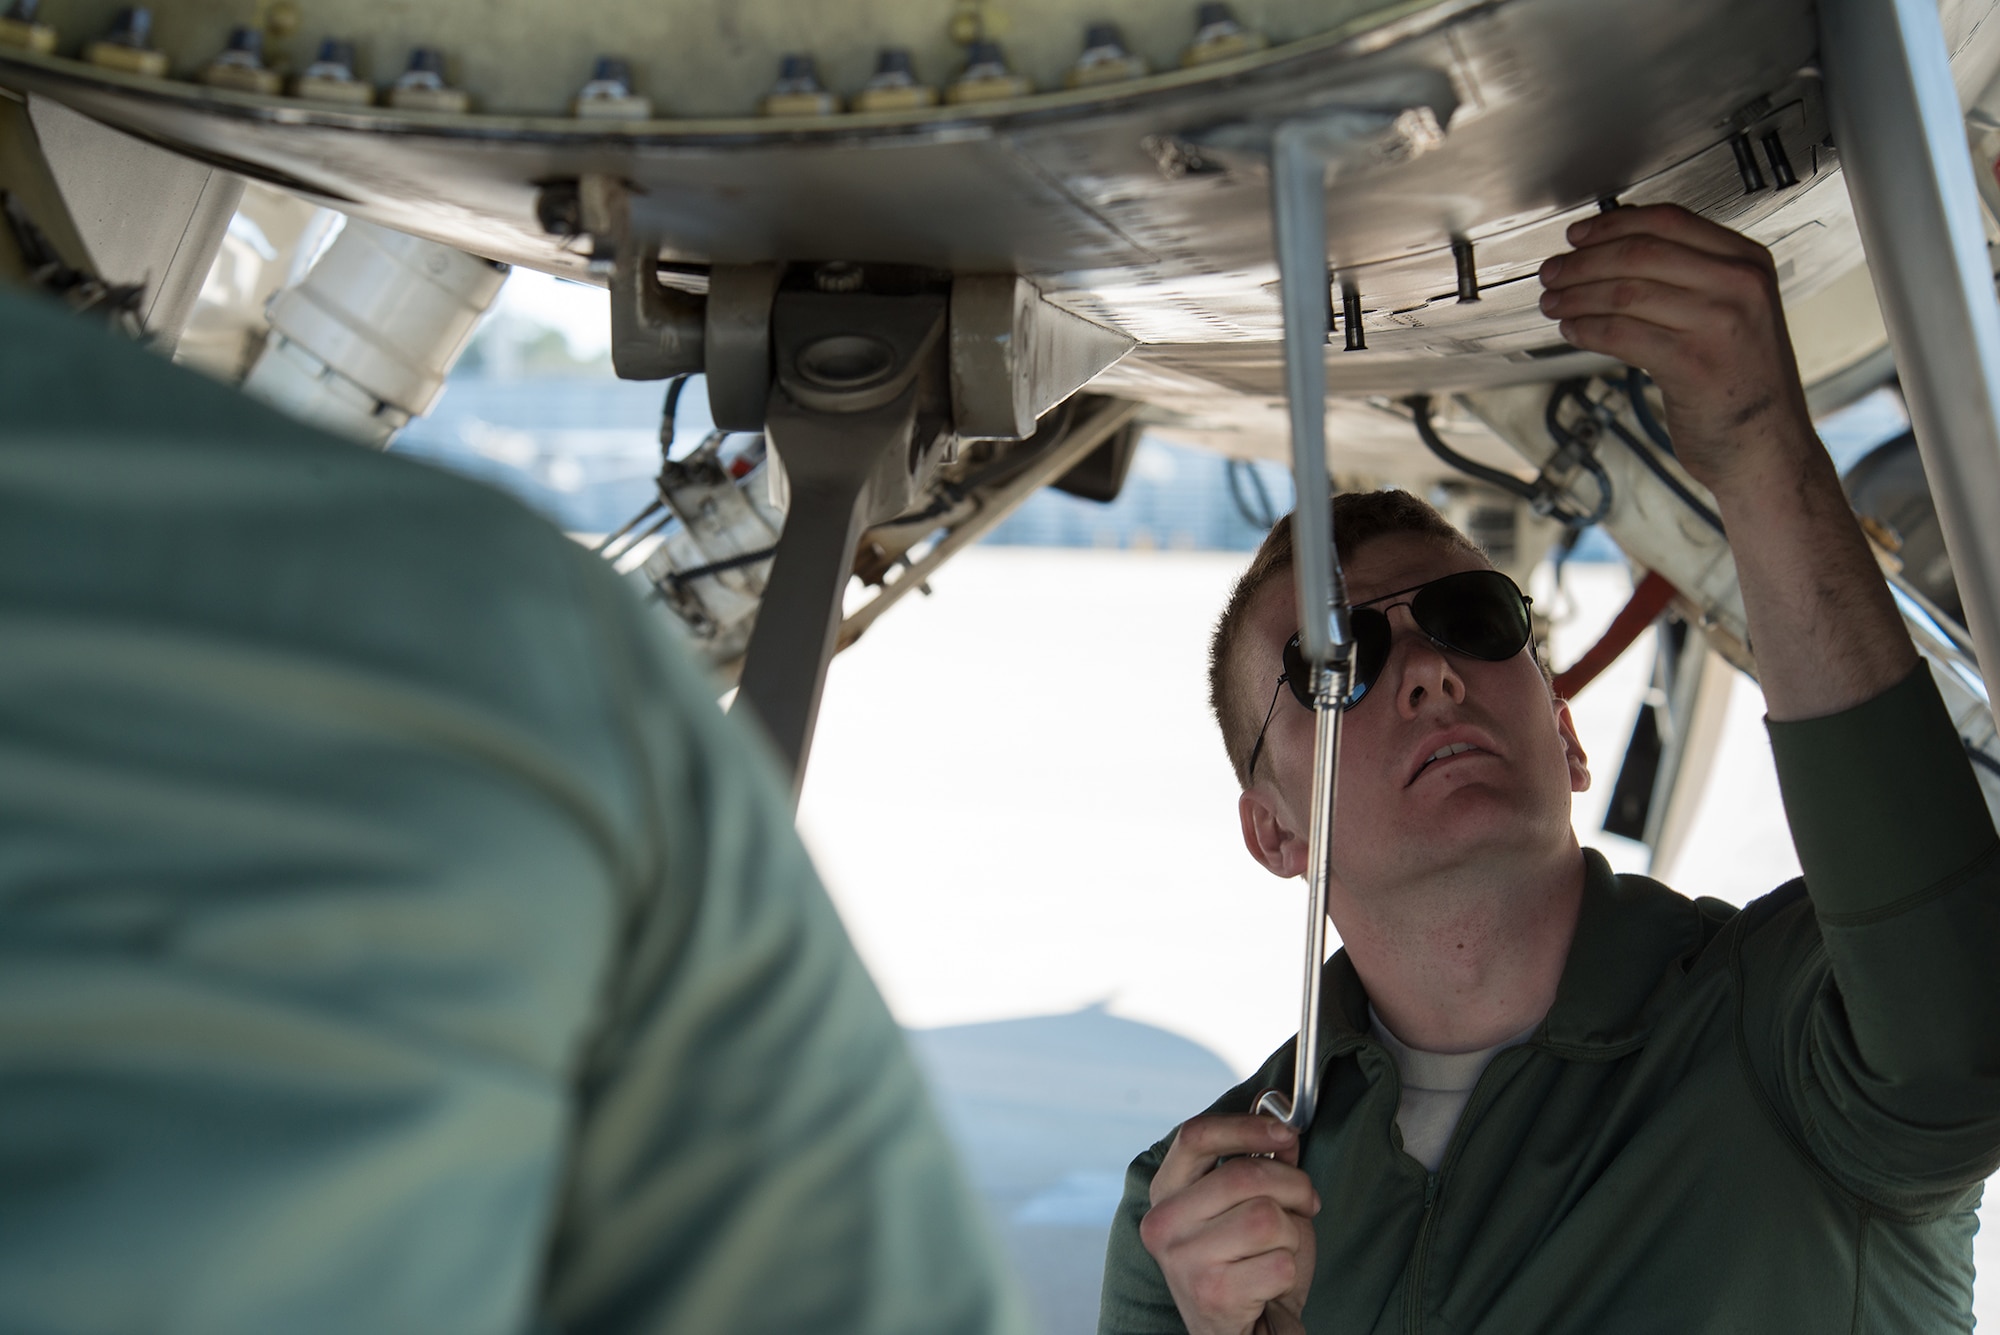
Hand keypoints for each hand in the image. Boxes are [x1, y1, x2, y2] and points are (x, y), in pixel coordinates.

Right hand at [1139, 1114, 1319, 1334]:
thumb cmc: (1246, 1265)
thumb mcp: (1248, 1205)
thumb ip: (1261, 1164)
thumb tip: (1284, 1128)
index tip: (1285, 1132)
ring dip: (1292, 1233)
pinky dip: (1290, 1271)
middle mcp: (1163, 1223)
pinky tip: (1270, 1282)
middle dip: (1293, 1186)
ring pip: (1267, 1218)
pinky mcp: (1212, 1293)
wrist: (1241, 1333)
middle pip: (1245, 1175)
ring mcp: (1184, 1259)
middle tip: (1306, 1202)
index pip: (1196, 1136)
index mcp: (1166, 1192)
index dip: (1246, 1126)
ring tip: (1280, 1248)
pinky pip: (1279, 1262)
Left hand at [1536, 203, 1817, 499]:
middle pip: (1639, 252)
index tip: (1578, 234)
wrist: (1766, 446)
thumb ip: (1689, 275)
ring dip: (1576, 296)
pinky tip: (1571, 330)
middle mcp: (1739, 285)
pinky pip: (1621, 334)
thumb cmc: (1741, 381)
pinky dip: (1586, 329)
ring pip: (1624, 292)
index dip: (1612, 224)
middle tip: (1552, 272)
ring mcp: (1718, 323)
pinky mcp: (1692, 364)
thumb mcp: (1733, 310)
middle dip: (1582, 261)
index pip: (1668, 220)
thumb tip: (1616, 245)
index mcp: (1748, 262)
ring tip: (1553, 303)